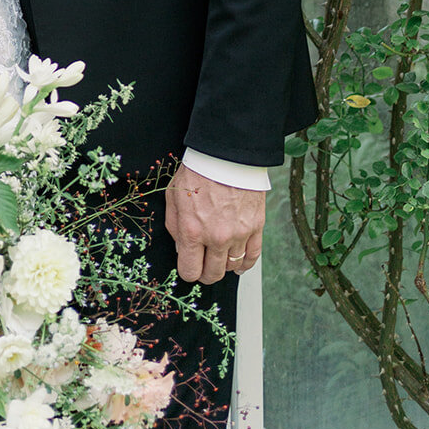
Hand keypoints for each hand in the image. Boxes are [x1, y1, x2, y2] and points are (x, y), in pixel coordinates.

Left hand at [165, 163, 264, 284]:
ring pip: (232, 267)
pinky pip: (253, 257)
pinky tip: (239, 264)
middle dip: (205, 273)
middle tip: (204, 265)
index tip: (189, 265)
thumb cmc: (198, 171)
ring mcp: (238, 234)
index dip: (188, 271)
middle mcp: (216, 237)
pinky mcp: (256, 227)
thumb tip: (181, 248)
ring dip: (224, 265)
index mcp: (192, 230)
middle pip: (212, 275)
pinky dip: (245, 264)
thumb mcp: (173, 196)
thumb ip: (174, 226)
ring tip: (220, 256)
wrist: (226, 154)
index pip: (190, 271)